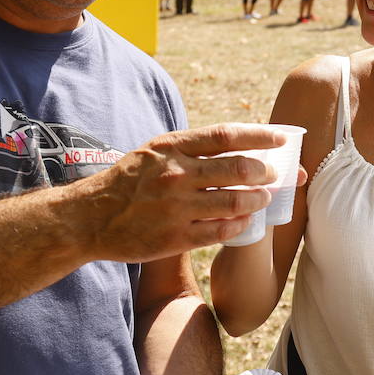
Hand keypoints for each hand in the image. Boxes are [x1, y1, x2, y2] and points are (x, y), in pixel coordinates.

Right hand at [75, 124, 286, 261]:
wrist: (91, 218)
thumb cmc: (130, 181)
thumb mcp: (154, 153)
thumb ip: (191, 149)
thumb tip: (237, 146)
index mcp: (172, 148)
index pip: (226, 136)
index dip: (260, 137)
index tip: (283, 139)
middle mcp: (176, 175)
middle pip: (237, 169)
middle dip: (265, 172)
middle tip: (274, 175)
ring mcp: (176, 208)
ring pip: (234, 202)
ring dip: (257, 200)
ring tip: (264, 199)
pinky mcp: (174, 238)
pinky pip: (220, 232)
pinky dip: (239, 225)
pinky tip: (244, 222)